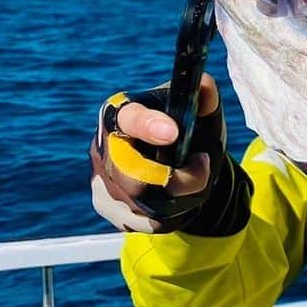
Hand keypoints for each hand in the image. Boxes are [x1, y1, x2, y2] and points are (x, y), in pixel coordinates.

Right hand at [89, 74, 224, 232]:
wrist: (185, 168)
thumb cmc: (190, 133)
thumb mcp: (202, 114)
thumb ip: (204, 98)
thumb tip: (203, 85)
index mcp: (121, 113)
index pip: (126, 118)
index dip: (147, 126)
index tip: (174, 132)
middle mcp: (102, 148)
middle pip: (133, 175)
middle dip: (177, 177)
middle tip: (202, 162)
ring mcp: (102, 182)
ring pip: (144, 204)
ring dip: (183, 194)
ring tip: (198, 177)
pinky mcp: (111, 209)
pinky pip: (148, 221)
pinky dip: (176, 211)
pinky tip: (183, 196)